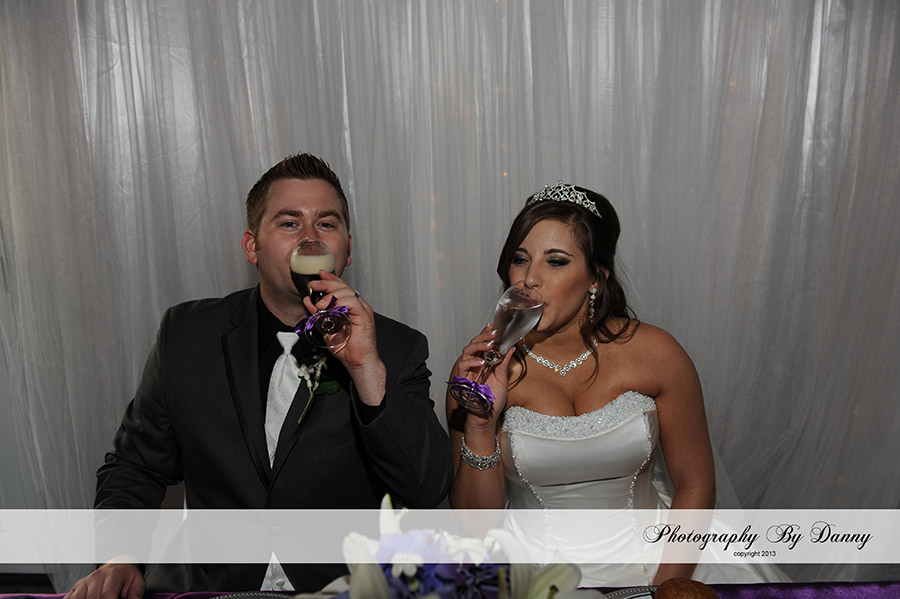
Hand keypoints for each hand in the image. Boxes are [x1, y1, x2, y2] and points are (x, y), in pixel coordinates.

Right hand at [65, 563, 143, 598]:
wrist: (118, 565)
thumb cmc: (127, 577)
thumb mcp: (136, 584)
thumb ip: (135, 596)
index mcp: (113, 575)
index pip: (107, 594)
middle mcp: (96, 577)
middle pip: (93, 597)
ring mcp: (84, 582)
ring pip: (79, 598)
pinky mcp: (76, 587)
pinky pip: (69, 598)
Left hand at [305, 271, 385, 404]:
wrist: (358, 363)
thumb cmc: (347, 349)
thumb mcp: (326, 329)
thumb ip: (318, 316)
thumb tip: (309, 303)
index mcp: (350, 307)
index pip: (341, 288)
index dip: (330, 279)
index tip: (318, 276)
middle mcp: (358, 306)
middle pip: (343, 286)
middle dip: (327, 282)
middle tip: (314, 284)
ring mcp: (362, 310)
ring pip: (347, 291)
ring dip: (331, 294)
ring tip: (320, 303)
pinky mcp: (364, 316)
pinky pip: (352, 302)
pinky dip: (340, 302)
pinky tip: (331, 308)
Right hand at [454, 324, 515, 424]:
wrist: (487, 416)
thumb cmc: (493, 400)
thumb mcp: (502, 379)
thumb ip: (504, 363)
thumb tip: (510, 348)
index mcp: (484, 363)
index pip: (482, 345)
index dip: (486, 334)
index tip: (492, 326)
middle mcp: (475, 365)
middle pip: (473, 345)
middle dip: (482, 337)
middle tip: (492, 334)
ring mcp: (468, 371)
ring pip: (466, 352)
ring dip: (477, 346)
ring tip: (489, 345)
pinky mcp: (463, 379)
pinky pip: (463, 366)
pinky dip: (471, 361)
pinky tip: (481, 362)